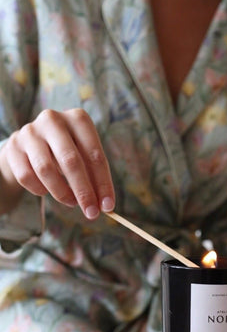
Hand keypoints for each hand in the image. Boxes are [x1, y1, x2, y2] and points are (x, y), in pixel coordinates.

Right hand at [0, 108, 114, 219]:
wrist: (30, 145)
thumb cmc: (66, 152)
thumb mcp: (84, 157)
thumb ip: (94, 177)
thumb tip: (104, 205)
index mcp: (78, 118)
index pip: (95, 155)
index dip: (103, 183)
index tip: (108, 206)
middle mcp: (53, 120)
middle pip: (71, 161)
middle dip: (84, 192)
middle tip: (91, 213)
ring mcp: (30, 131)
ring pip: (46, 170)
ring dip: (62, 193)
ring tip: (71, 203)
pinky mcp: (13, 146)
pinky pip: (26, 175)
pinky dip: (39, 190)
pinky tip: (46, 192)